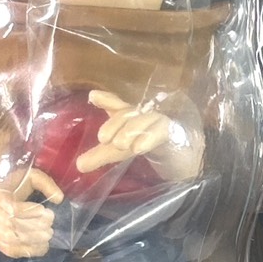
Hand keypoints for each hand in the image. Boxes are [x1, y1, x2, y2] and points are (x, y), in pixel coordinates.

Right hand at [0, 166, 62, 257]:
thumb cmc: (16, 184)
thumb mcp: (31, 176)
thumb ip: (46, 184)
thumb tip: (59, 199)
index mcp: (0, 199)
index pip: (13, 209)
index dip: (30, 212)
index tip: (45, 210)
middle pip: (15, 227)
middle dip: (37, 227)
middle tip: (50, 226)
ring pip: (15, 240)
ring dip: (35, 240)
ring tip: (48, 235)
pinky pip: (12, 251)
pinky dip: (29, 251)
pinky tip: (42, 246)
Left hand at [76, 90, 203, 182]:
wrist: (184, 157)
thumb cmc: (149, 146)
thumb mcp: (121, 152)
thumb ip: (101, 155)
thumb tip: (78, 165)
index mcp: (131, 117)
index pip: (118, 105)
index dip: (107, 99)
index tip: (93, 96)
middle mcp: (145, 115)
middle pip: (129, 113)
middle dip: (115, 124)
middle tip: (102, 138)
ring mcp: (161, 122)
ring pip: (145, 120)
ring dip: (131, 130)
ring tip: (118, 144)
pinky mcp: (175, 132)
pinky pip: (161, 131)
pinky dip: (149, 138)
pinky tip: (138, 148)